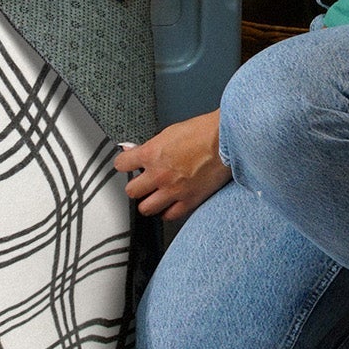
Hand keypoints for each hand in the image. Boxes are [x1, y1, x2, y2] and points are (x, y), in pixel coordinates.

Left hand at [114, 111, 230, 222]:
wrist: (226, 140)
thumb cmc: (202, 132)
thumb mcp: (169, 132)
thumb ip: (151, 146)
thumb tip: (136, 149)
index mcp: (151, 154)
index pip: (121, 164)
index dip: (123, 164)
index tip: (126, 165)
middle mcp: (159, 175)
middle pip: (131, 191)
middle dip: (135, 186)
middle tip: (141, 184)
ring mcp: (174, 190)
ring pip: (146, 208)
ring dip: (148, 202)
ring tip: (153, 197)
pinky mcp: (190, 201)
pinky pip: (169, 216)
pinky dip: (167, 212)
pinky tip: (169, 205)